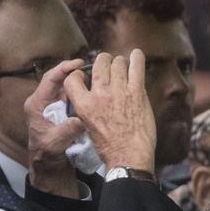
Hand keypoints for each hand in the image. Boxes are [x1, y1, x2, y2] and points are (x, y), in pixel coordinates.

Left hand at [24, 59, 87, 196]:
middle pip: (61, 81)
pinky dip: (85, 94)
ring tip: (100, 80)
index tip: (80, 63)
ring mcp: (55, 107)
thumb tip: (81, 119)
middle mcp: (45, 102)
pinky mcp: (64, 113)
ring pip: (69, 89)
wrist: (49, 167)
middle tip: (96, 71)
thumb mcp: (54, 144)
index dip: (64, 69)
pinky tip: (98, 94)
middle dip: (77, 74)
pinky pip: (75, 99)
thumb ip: (66, 131)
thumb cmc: (47, 155)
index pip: (50, 80)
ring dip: (83, 84)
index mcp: (37, 104)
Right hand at [64, 51, 155, 171]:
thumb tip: (91, 93)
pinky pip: (136, 68)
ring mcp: (119, 92)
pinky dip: (137, 58)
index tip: (85, 75)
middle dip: (104, 61)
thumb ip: (88, 107)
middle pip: (99, 64)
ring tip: (123, 64)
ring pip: (117, 63)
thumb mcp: (87, 125)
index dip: (79, 73)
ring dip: (120, 62)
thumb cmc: (109, 146)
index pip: (72, 78)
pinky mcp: (137, 93)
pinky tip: (136, 54)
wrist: (129, 156)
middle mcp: (99, 95)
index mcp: (83, 105)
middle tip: (108, 64)